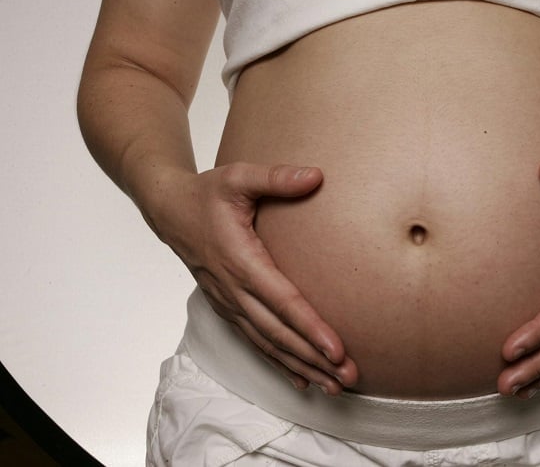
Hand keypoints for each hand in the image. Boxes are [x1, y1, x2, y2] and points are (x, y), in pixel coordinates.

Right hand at [147, 162, 357, 394]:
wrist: (168, 209)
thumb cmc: (206, 193)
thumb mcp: (239, 177)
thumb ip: (276, 177)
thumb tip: (316, 176)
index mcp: (240, 260)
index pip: (282, 301)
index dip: (310, 327)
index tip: (337, 349)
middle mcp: (233, 289)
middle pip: (278, 333)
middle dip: (314, 358)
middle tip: (348, 378)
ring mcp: (228, 302)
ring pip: (268, 344)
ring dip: (301, 366)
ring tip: (333, 386)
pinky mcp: (227, 307)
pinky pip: (255, 341)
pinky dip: (279, 362)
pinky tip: (301, 379)